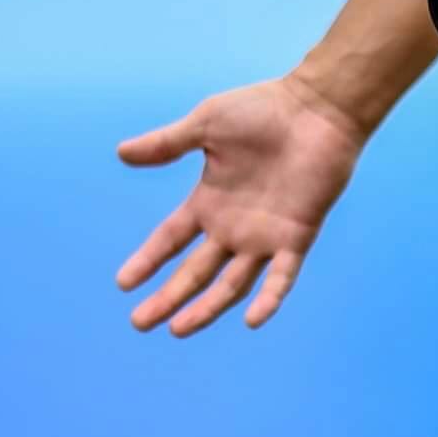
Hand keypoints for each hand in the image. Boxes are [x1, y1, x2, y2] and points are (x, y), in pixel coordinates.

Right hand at [113, 76, 367, 336]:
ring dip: (206, 308)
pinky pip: (282, 276)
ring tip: (179, 329)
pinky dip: (269, 299)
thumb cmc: (263, 110)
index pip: (170, 240)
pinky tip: (253, 321)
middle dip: (168, 298)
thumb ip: (166, 144)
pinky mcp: (297, 236)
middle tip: (140, 322)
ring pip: (231, 284)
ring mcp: (265, 236)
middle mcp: (234, 227)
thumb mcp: (205, 125)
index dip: (147, 261)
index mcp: (209, 202)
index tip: (124, 283)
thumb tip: (120, 153)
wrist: (317, 107)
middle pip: (194, 272)